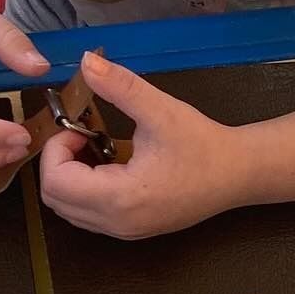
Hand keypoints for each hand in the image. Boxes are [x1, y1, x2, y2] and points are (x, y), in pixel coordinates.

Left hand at [39, 52, 247, 238]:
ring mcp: (125, 232)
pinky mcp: (133, 231)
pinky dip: (86, 190)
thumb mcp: (161, 110)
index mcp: (120, 198)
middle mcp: (117, 223)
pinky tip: (109, 165)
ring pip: (70, 211)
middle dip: (59, 164)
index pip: (55, 184)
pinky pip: (89, 216)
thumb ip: (120, 86)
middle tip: (83, 137)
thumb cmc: (202, 144)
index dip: (56, 151)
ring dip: (70, 178)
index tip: (78, 128)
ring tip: (96, 149)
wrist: (239, 174)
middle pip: (56, 201)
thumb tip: (86, 61)